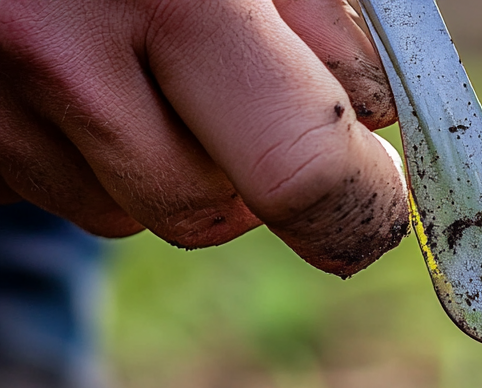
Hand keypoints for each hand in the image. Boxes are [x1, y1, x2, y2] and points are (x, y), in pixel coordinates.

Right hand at [0, 0, 407, 275]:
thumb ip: (315, 7)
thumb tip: (366, 113)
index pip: (300, 170)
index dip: (359, 198)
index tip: (375, 187)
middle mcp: (56, 50)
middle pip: (202, 214)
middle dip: (247, 183)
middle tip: (261, 119)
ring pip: (121, 211)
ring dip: (160, 162)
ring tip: (143, 55)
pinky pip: (47, 184)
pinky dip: (82, 147)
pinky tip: (72, 63)